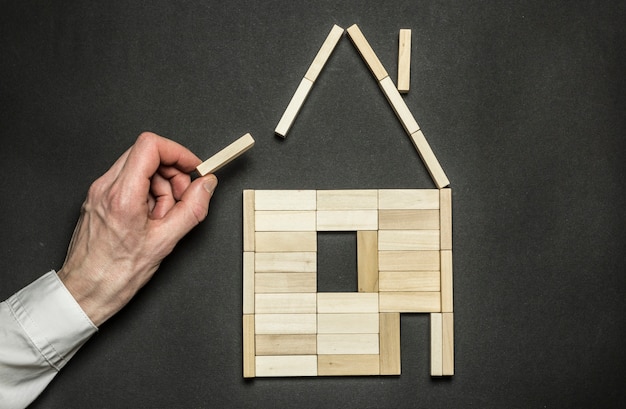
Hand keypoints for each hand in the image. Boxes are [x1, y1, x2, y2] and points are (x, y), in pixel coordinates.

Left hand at [57, 132, 217, 325]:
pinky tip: (149, 220)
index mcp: (122, 195)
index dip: (177, 152)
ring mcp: (99, 192)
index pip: (150, 146)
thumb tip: (206, 185)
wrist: (85, 291)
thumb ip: (192, 208)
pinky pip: (129, 182)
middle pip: (147, 154)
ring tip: (162, 218)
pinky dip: (147, 194)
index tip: (192, 168)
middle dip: (172, 173)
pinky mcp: (99, 199)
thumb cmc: (116, 273)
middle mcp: (105, 187)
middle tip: (181, 200)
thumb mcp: (165, 241)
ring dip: (160, 187)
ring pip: (139, 168)